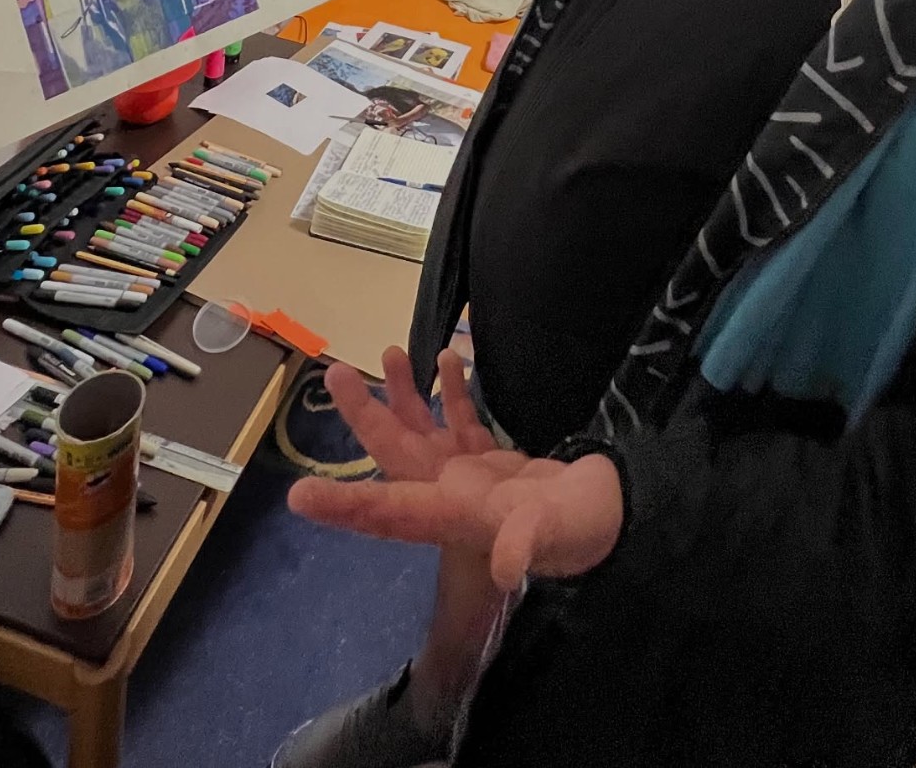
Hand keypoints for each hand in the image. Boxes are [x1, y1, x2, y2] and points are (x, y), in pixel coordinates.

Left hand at [288, 347, 624, 591]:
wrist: (617, 521)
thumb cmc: (584, 530)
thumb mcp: (560, 534)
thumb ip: (531, 542)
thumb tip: (508, 565)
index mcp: (454, 515)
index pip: (389, 511)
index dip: (344, 506)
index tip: (298, 497)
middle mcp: (451, 495)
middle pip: (394, 454)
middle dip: (363, 415)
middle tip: (334, 372)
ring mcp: (471, 476)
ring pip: (422, 430)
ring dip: (403, 393)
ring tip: (388, 350)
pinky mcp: (496, 461)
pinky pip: (461, 420)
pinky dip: (451, 391)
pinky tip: (447, 356)